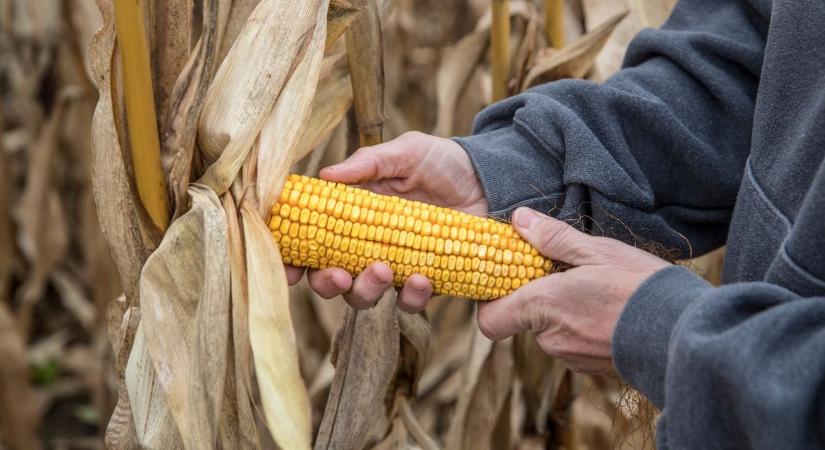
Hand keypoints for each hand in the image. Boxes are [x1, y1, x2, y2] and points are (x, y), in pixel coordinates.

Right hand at [285, 131, 487, 310]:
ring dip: (366, 290)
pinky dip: (412, 295)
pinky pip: (410, 302)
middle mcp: (367, 246)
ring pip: (365, 297)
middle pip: (331, 278)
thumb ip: (369, 163)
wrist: (493, 182)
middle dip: (326, 282)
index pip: (313, 242)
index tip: (287, 268)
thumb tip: (326, 175)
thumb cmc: (443, 162)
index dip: (294, 259)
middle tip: (337, 273)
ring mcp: (396, 268)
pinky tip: (422, 278)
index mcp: (352, 215)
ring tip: (382, 269)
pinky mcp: (427, 282)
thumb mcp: (406, 152)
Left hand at [477, 208, 670, 376]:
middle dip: (542, 299)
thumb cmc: (639, 286)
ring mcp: (572, 358)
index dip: (493, 303)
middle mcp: (550, 339)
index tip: (510, 281)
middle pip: (526, 320)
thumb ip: (553, 238)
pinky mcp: (594, 370)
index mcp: (542, 306)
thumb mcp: (598, 251)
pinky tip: (612, 312)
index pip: (489, 320)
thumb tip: (518, 220)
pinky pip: (576, 345)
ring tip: (599, 292)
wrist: (683, 334)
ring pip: (553, 332)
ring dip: (566, 313)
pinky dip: (586, 329)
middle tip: (570, 275)